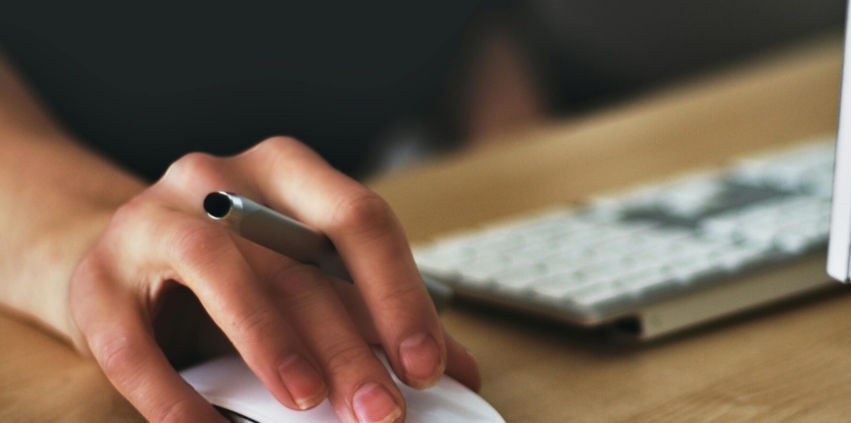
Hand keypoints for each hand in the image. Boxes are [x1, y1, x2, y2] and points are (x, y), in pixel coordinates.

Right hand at [69, 137, 478, 422]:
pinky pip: (131, 340)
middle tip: (383, 409)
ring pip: (217, 268)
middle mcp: (217, 180)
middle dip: (348, 342)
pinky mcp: (95, 280)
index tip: (428, 365)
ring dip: (270, 341)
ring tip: (308, 402)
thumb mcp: (306, 277)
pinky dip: (173, 393)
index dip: (399, 294)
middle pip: (296, 258)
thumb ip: (375, 315)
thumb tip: (455, 368)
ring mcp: (148, 220)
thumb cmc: (235, 268)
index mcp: (286, 172)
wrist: (120, 256)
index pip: (359, 219)